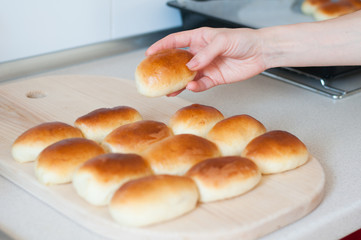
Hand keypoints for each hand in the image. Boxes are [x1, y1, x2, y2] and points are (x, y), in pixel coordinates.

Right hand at [146, 27, 267, 94]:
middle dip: (166, 69)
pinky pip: (201, 84)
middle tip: (155, 76)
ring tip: (167, 90)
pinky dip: (195, 87)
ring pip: (187, 76)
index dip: (161, 46)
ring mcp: (207, 66)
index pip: (175, 41)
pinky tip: (191, 87)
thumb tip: (190, 66)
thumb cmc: (243, 39)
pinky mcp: (214, 78)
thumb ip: (205, 54)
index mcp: (199, 38)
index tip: (149, 53)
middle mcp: (200, 53)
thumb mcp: (222, 41)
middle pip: (178, 61)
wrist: (260, 52)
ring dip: (178, 83)